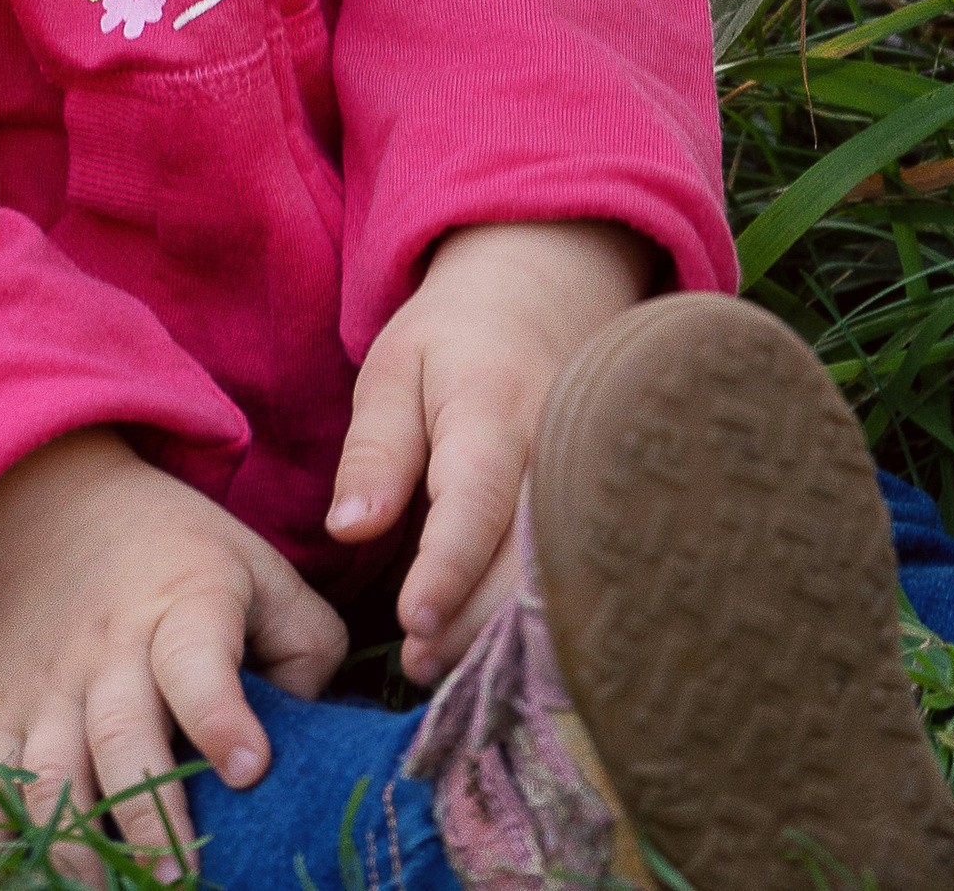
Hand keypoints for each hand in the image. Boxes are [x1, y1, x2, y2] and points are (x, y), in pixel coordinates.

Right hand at [0, 428, 347, 879]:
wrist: (54, 508)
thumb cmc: (182, 557)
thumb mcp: (258, 570)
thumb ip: (303, 648)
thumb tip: (308, 741)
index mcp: (184, 604)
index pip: (197, 657)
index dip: (220, 714)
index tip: (250, 768)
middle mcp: (110, 648)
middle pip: (122, 734)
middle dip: (150, 817)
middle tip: (181, 882)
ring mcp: (50, 685)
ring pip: (51, 773)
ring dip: (74, 844)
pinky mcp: (4, 712)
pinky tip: (27, 878)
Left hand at [326, 220, 655, 685]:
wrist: (549, 288)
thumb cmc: (455, 337)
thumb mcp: (395, 370)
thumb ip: (375, 452)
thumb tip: (349, 529)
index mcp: (494, 411)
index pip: (474, 502)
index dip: (447, 571)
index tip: (413, 624)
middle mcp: (556, 452)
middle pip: (524, 559)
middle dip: (471, 623)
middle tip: (416, 664)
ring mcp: (591, 478)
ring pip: (561, 575)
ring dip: (504, 631)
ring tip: (442, 663)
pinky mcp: (604, 499)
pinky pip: (581, 568)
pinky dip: (540, 613)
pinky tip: (497, 642)